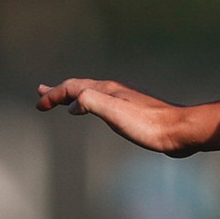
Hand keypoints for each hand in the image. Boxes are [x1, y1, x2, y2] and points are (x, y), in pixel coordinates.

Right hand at [36, 78, 200, 155]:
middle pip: (81, 88)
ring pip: (93, 96)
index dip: (53, 95)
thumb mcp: (114, 112)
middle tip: (41, 92)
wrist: (180, 131)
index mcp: (107, 90)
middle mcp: (115, 91)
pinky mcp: (136, 112)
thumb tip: (73, 103)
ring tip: (65, 103)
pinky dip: (91, 106)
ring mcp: (126, 100)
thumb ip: (91, 102)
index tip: (39, 106)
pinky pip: (105, 105)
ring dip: (75, 98)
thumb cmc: (149, 125)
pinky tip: (97, 114)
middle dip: (59, 91)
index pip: (72, 88)